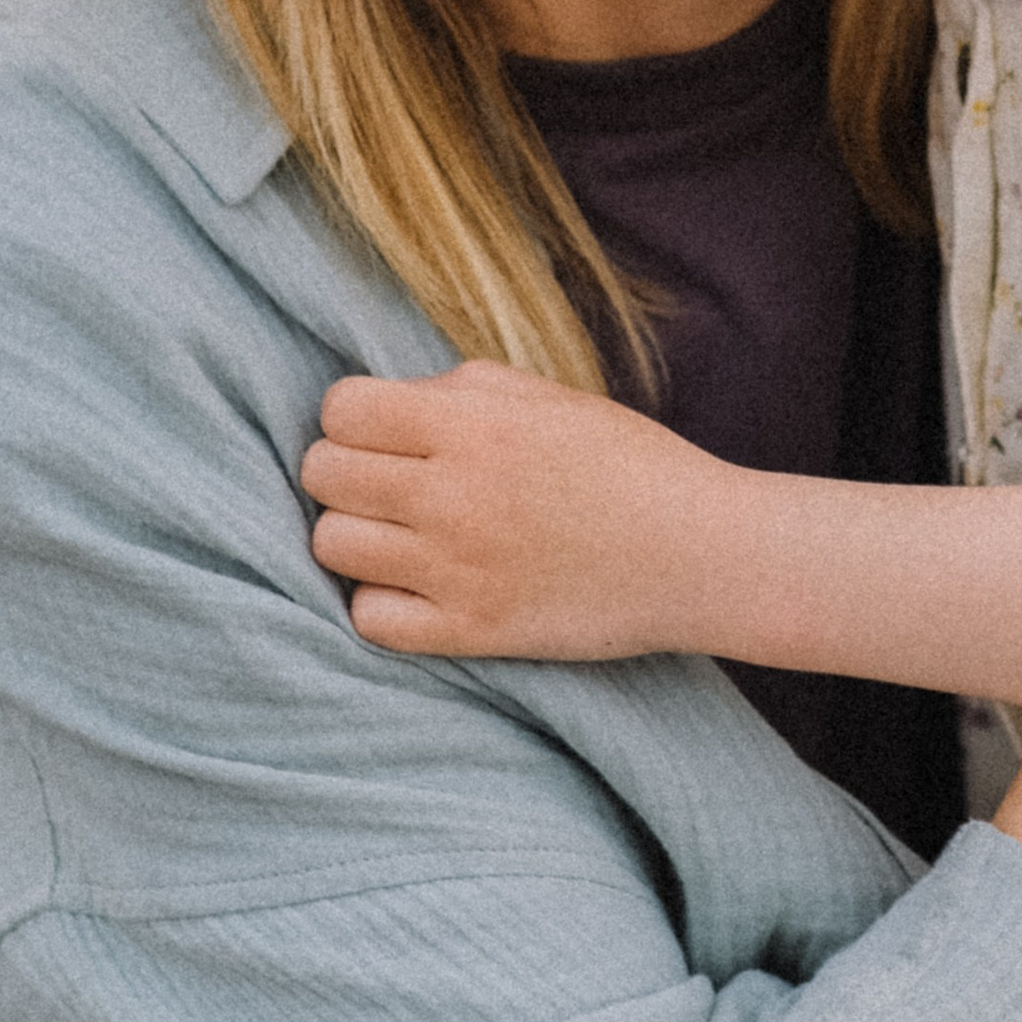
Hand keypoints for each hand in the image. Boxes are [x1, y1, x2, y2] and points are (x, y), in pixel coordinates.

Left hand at [303, 359, 726, 658]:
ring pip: (330, 545)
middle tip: (390, 482)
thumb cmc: (630, 463)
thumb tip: (387, 405)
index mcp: (473, 423)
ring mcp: (456, 568)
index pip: (341, 409)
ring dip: (358, 535)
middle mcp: (452, 493)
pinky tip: (418, 585)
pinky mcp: (469, 632)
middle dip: (346, 471)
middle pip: (322, 474)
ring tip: (402, 534)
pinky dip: (382, 601)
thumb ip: (461, 389)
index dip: (355, 417)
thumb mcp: (549, 396)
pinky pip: (367, 618)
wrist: (699, 552)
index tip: (387, 431)